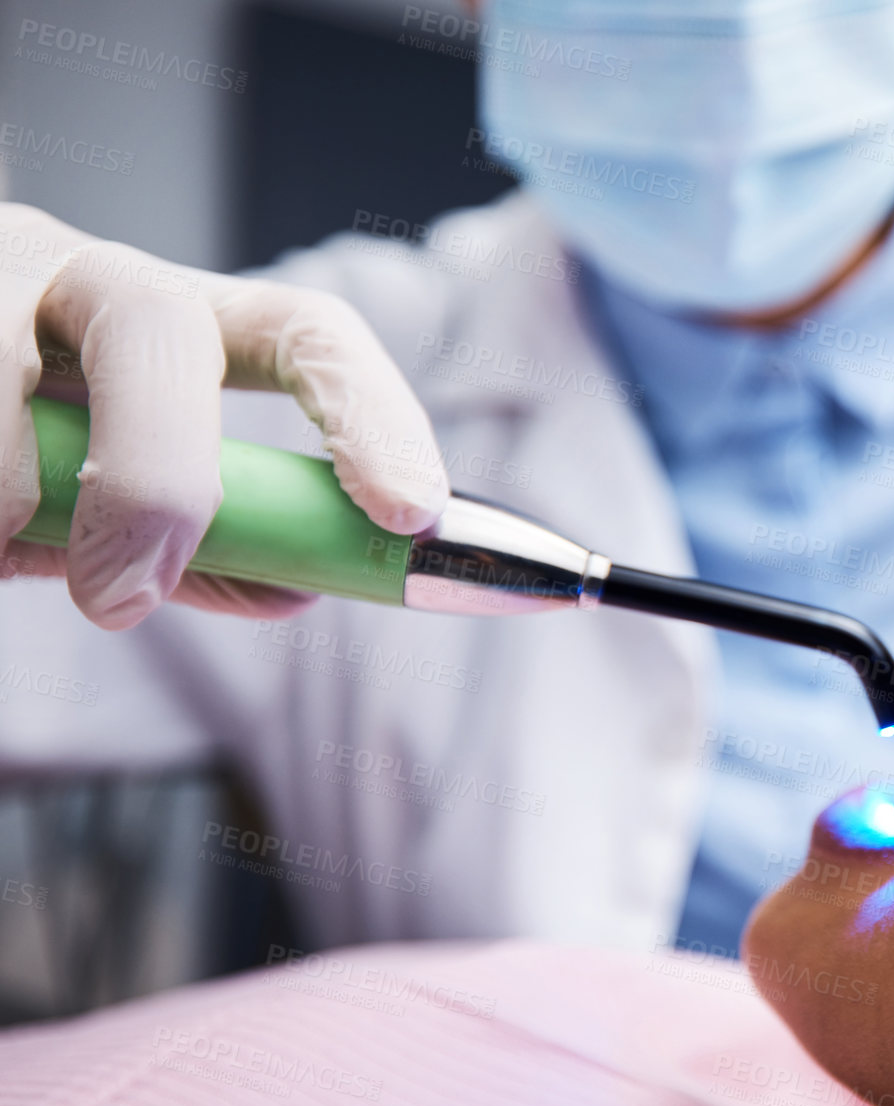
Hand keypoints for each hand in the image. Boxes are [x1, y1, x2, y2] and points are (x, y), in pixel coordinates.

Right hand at [0, 202, 448, 628]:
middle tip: (127, 597)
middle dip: (156, 475)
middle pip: (160, 331)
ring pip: (4, 381)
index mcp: (172, 323)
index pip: (305, 332)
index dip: (370, 413)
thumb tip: (293, 586)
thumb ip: (202, 538)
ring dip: (2, 495)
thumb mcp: (109, 489)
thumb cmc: (8, 449)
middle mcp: (80, 276)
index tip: (409, 512)